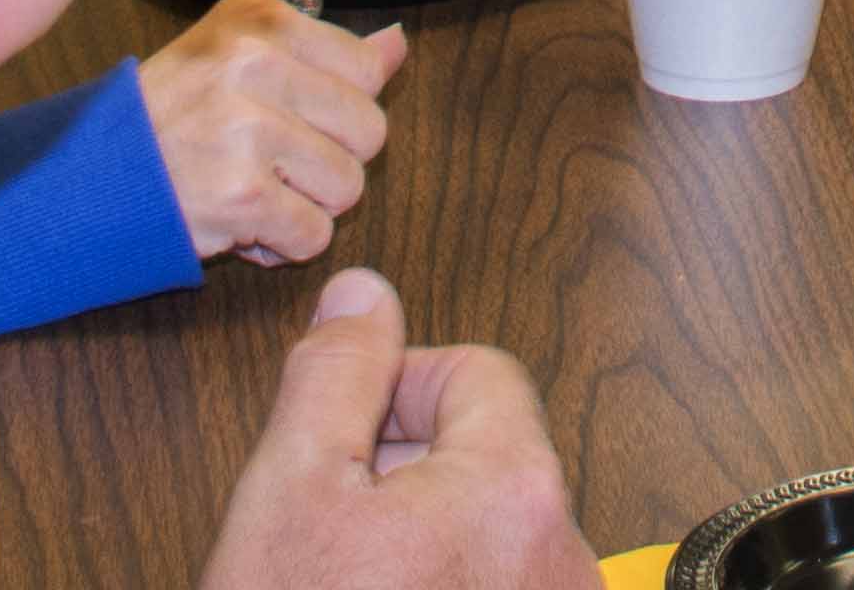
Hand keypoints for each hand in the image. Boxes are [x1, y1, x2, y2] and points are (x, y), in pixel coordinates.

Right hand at [145, 0, 409, 268]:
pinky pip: (314, 234)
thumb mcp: (238, 58)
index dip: (338, 109)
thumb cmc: (168, 120)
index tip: (291, 117)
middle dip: (330, 161)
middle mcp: (254, 63)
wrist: (85, 182)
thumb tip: (398, 45)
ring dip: (307, 206)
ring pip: (348, 186)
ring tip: (253, 189)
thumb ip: (325, 53)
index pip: (367, 68)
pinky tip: (243, 224)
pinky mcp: (241, 195)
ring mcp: (247, 129)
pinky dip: (283, 245)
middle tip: (272, 163)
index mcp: (260, 21)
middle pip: (368, 131)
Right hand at [197, 270, 598, 589]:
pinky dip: (441, 587)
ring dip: (419, 535)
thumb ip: (335, 375)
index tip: (341, 439)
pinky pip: (495, 586)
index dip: (396, 387)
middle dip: (404, 468)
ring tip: (346, 583)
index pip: (479, 371)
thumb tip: (366, 294)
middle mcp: (563, 556)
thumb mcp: (290, 492)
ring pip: (489, 529)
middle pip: (490, 453)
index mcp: (516, 490)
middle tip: (329, 524)